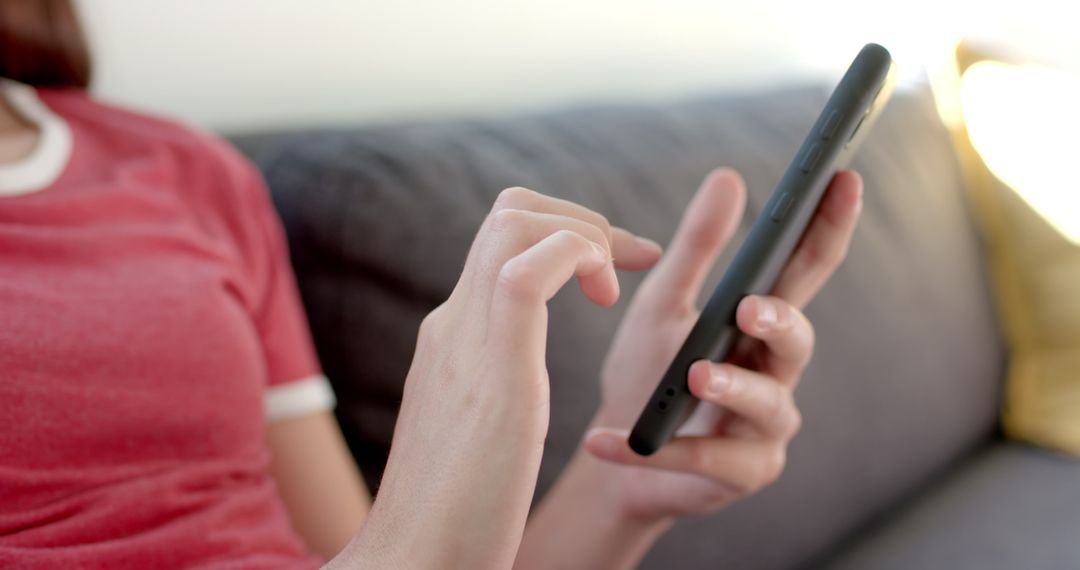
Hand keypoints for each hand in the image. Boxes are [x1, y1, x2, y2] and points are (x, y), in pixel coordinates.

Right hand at [336, 188, 660, 568]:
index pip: (499, 244)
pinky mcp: (492, 363)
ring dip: (584, 232)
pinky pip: (531, 267)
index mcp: (453, 341)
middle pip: (508, 213)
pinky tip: (606, 301)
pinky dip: (579, 257)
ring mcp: (466, 338)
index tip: (607, 274)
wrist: (413, 558)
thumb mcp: (473, 428)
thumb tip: (506, 375)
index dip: (562, 236)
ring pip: (516, 221)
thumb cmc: (450, 510)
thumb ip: (487, 384)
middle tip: (629, 262)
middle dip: (581, 220)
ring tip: (616, 282)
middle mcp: (454, 325)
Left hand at [583, 167, 862, 520]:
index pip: (805, 270)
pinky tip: (611, 441)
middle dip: (779, 322)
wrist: (616, 458)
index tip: (844, 178)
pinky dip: (657, 451)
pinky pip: (708, 460)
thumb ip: (696, 247)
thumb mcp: (663, 303)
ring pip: (768, 404)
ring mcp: (765, 427)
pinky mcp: (742, 473)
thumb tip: (728, 175)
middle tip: (750, 308)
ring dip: (732, 388)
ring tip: (695, 376)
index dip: (828, 227)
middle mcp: (775, 372)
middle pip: (799, 340)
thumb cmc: (649, 374)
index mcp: (761, 324)